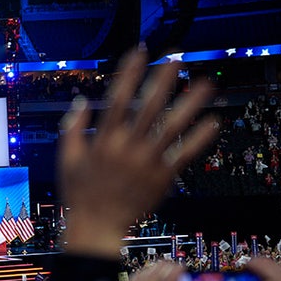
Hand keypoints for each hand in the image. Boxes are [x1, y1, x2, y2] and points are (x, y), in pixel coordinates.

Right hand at [58, 50, 217, 258]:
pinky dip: (199, 138)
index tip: (140, 53)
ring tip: (205, 84)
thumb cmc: (79, 195)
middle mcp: (126, 147)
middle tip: (177, 60)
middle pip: (148, 106)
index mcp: (103, 140)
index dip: (129, 74)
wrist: (97, 227)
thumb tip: (82, 102)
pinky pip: (184, 154)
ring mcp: (146, 162)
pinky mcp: (161, 178)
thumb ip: (73, 129)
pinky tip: (213, 122)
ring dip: (190, 104)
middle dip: (163, 80)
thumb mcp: (66, 159)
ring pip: (172, 127)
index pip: (117, 98)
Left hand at [108, 262, 186, 280]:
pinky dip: (143, 274)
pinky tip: (146, 277)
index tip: (182, 268)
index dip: (178, 270)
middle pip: (158, 271)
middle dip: (168, 267)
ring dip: (155, 269)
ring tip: (161, 270)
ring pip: (145, 272)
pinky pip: (134, 278)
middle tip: (174, 268)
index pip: (170, 278)